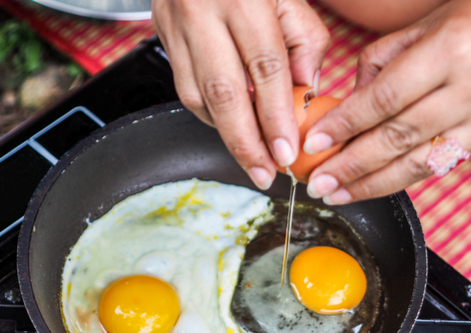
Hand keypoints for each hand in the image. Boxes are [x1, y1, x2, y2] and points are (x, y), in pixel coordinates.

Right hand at [152, 0, 329, 189]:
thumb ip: (303, 44)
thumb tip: (303, 96)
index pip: (266, 70)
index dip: (277, 119)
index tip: (287, 154)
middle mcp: (202, 11)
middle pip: (225, 94)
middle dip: (247, 144)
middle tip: (265, 174)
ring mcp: (176, 25)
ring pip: (199, 98)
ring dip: (227, 135)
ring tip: (252, 158)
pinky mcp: (163, 37)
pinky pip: (186, 91)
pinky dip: (211, 116)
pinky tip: (230, 126)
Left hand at [303, 0, 470, 203]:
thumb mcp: (431, 24)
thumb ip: (383, 61)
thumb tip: (348, 103)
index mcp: (449, 49)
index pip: (383, 98)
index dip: (344, 125)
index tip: (313, 144)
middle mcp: (469, 88)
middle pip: (395, 137)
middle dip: (349, 166)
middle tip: (316, 183)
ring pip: (415, 163)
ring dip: (370, 185)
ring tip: (337, 196)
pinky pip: (436, 168)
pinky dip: (399, 181)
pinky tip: (372, 189)